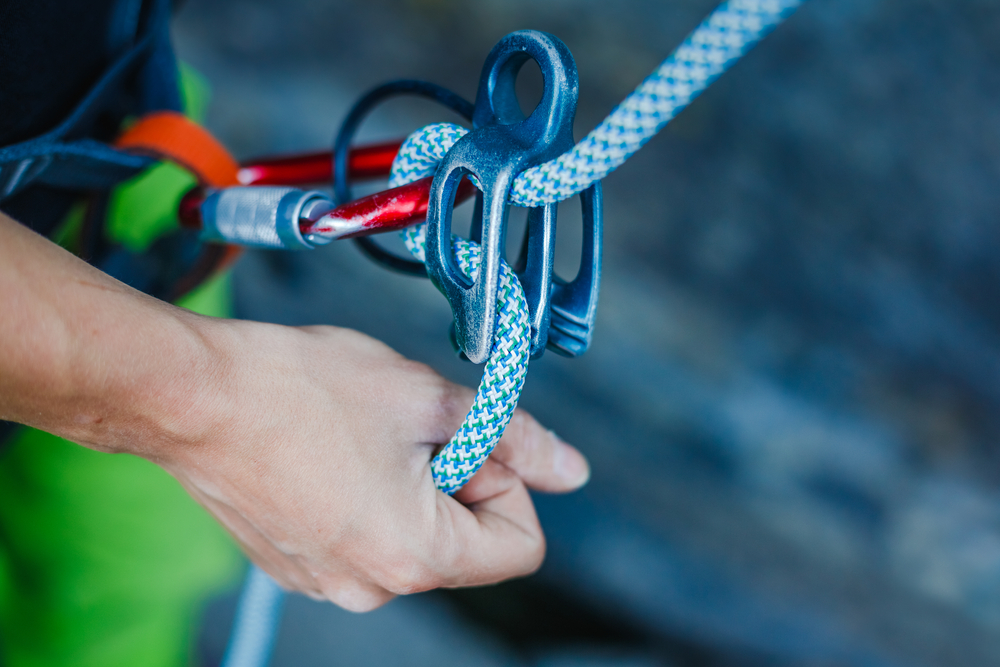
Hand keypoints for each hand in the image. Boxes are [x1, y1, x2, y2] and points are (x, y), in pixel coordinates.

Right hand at [153, 321, 589, 611]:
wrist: (190, 396)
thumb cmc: (302, 388)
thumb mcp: (427, 398)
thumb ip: (513, 438)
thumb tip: (572, 471)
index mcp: (417, 556)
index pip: (520, 545)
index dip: (509, 481)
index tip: (467, 437)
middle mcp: (372, 589)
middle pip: (464, 541)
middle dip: (455, 478)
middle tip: (408, 425)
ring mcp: (327, 583)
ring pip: (414, 535)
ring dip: (410, 483)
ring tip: (360, 434)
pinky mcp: (295, 564)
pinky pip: (364, 537)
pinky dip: (367, 495)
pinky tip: (328, 450)